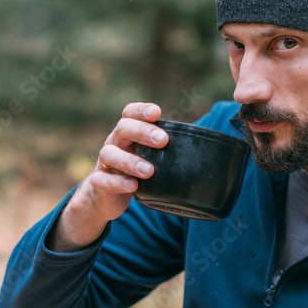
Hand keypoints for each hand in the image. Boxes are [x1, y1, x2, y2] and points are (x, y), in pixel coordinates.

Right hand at [48, 103, 167, 250]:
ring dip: (130, 161)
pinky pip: (102, 180)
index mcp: (128, 134)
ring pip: (109, 154)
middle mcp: (115, 143)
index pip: (130, 113)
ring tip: (149, 171)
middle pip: (122, 129)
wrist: (106, 197)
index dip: (141, 110)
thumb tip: (208, 151)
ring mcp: (104, 163)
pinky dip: (117, 183)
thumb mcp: (150, 157)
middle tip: (162, 140)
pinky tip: (133, 186)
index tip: (157, 112)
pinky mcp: (99, 182)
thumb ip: (168, 151)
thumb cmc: (135, 172)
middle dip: (142, 132)